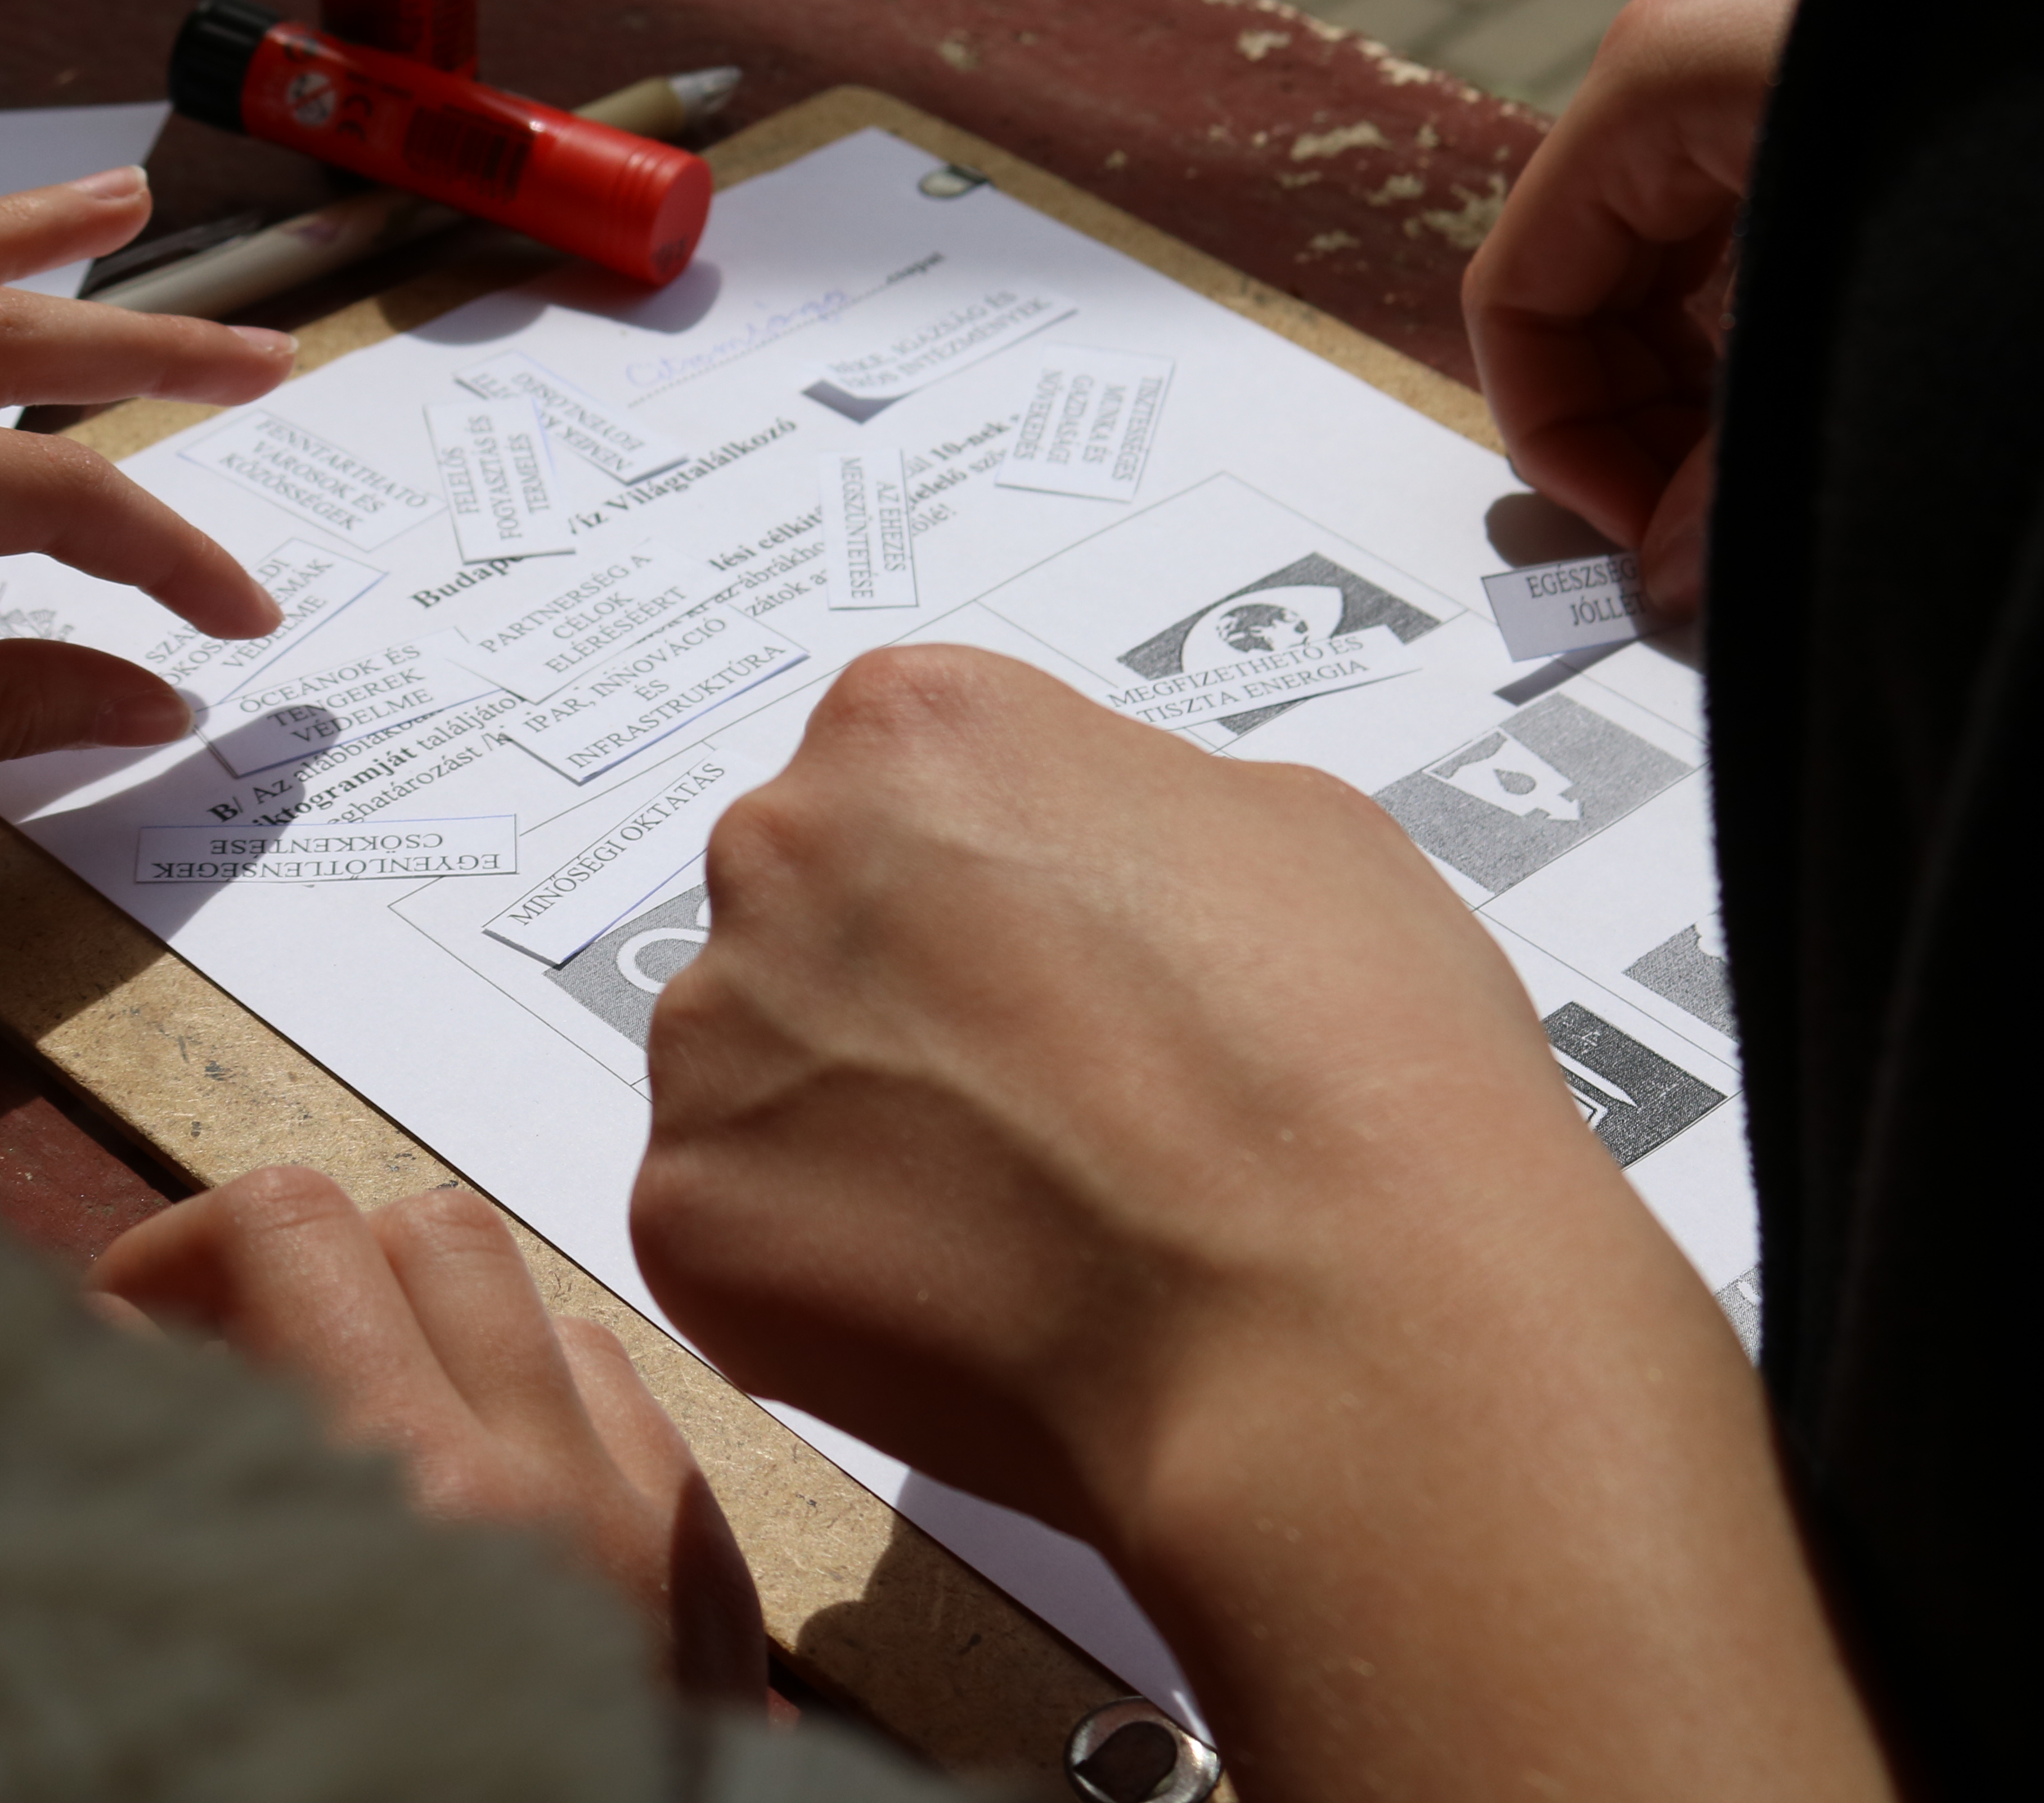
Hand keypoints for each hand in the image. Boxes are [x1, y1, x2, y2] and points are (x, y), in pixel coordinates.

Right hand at [91, 1166, 765, 1702]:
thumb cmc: (397, 1771)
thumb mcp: (242, 1660)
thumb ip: (176, 1504)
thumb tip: (116, 1360)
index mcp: (394, 1514)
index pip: (283, 1238)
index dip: (169, 1266)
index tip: (116, 1342)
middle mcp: (521, 1485)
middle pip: (391, 1227)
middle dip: (279, 1265)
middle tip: (208, 1357)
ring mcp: (630, 1511)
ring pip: (505, 1276)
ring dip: (402, 1308)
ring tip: (327, 1403)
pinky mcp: (698, 1553)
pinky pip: (601, 1373)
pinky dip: (517, 1383)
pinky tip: (458, 1466)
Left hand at [637, 648, 1886, 1801]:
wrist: (1331, 1319)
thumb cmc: (1354, 1062)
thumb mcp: (1294, 828)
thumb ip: (1130, 811)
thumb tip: (1083, 874)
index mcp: (913, 724)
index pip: (911, 776)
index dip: (1001, 880)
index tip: (1067, 963)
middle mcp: (777, 853)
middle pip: (813, 914)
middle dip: (905, 994)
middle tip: (1045, 1097)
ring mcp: (715, 1042)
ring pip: (766, 1073)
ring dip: (860, 1129)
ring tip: (1026, 1215)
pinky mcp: (689, 1217)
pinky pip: (747, 1228)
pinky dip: (836, 1271)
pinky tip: (977, 1305)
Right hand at [1461, 0, 1802, 614]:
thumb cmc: (2029, 156)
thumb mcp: (1838, 333)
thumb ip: (1732, 471)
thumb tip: (1668, 579)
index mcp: (1650, 90)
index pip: (1517, 297)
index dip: (1559, 440)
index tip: (1635, 536)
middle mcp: (1687, 77)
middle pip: (1585, 298)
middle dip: (1632, 432)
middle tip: (1703, 534)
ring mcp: (1757, 98)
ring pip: (1664, 295)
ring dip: (1697, 408)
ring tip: (1776, 486)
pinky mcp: (1828, 131)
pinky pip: (1740, 270)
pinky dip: (1759, 362)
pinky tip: (1827, 419)